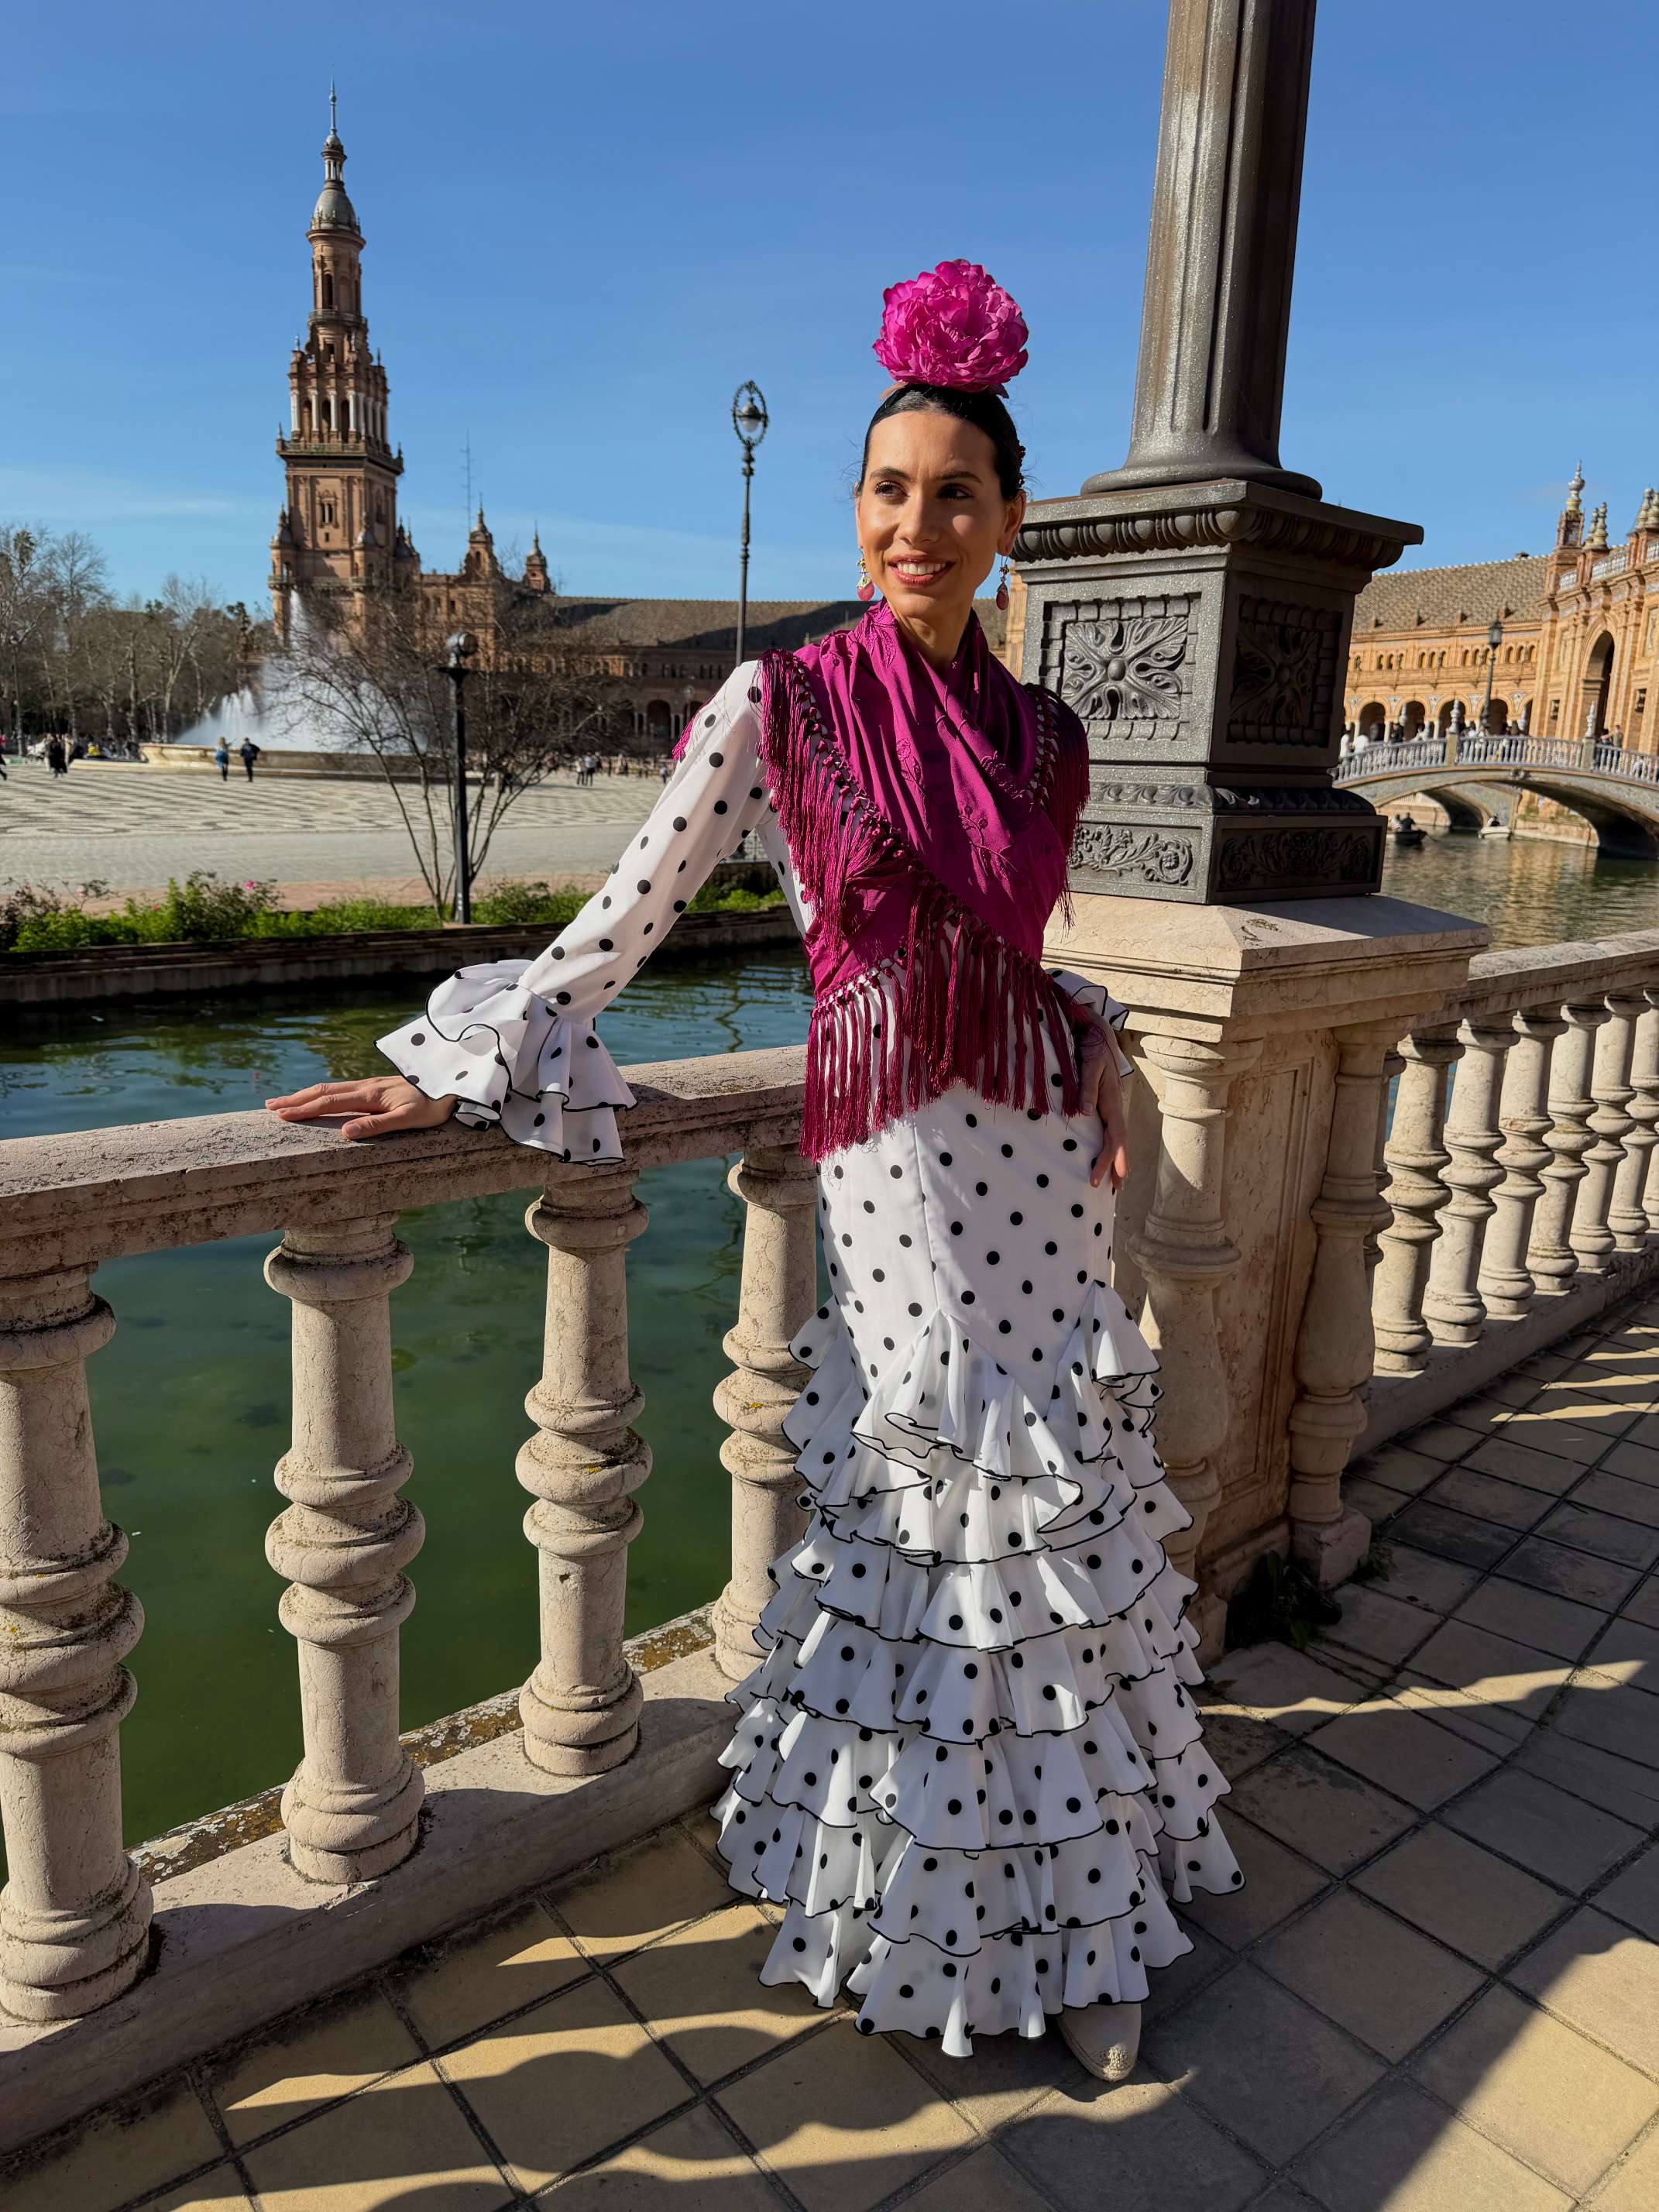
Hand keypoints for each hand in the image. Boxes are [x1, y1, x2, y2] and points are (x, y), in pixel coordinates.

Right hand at [264, 1076, 456, 1142]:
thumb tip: (343, 1132)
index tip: (280, 1115)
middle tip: (269, 1107)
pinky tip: (319, 1098)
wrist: (453, 1084)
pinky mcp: (377, 1086)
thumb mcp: (409, 1120)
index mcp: (370, 1095)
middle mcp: (366, 1086)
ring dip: (306, 1094)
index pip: (329, 1102)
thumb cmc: (434, 1106)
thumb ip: (377, 1126)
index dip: (304, 1109)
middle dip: (296, 1099)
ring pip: (331, 1087)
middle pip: (323, 1091)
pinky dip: (322, 1093)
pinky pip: (342, 1089)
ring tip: (286, 1102)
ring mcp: (371, 1085)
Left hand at [1073, 1011, 1129, 1193]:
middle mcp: (1112, 1108)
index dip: (1113, 1158)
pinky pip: (1105, 1131)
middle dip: (1115, 1167)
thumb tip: (1084, 1115)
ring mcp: (1107, 1107)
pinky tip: (1101, 1157)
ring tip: (1113, 1184)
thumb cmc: (1093, 1047)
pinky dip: (1107, 1148)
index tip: (1110, 1177)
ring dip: (1114, 1161)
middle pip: (1117, 1143)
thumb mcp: (1090, 1065)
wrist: (1097, 1032)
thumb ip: (1087, 1089)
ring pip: (1114, 1139)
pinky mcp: (1100, 1105)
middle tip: (1112, 1192)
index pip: (1115, 1137)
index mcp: (1111, 1102)